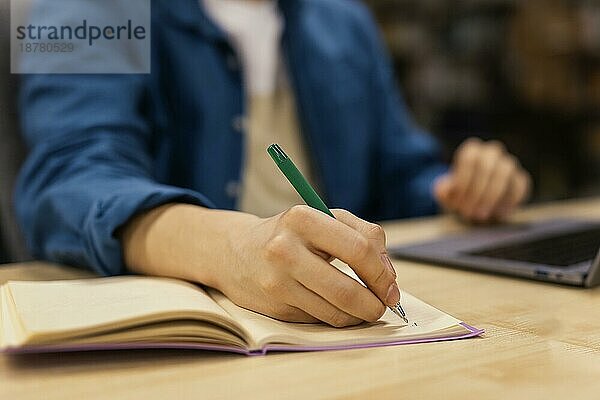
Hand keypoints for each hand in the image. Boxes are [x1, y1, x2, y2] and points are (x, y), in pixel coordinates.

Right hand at [220, 206, 396, 326]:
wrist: (236, 251)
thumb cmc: (291, 233)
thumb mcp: (324, 217)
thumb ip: (363, 234)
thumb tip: (388, 275)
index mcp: (302, 218)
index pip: (358, 249)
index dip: (382, 272)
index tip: (390, 285)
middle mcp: (285, 250)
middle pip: (347, 289)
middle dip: (375, 303)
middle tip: (383, 304)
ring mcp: (276, 281)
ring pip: (334, 311)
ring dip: (359, 315)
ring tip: (364, 308)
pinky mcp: (273, 307)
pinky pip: (319, 320)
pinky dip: (337, 318)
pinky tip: (338, 308)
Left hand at [433, 138, 531, 222]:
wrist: (476, 205)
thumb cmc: (459, 197)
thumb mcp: (446, 195)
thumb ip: (442, 191)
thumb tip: (442, 190)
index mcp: (471, 151)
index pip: (468, 160)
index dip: (463, 182)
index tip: (457, 203)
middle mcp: (491, 152)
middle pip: (486, 166)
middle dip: (476, 192)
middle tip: (468, 212)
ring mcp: (508, 164)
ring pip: (504, 173)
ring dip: (491, 196)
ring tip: (480, 215)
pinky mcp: (520, 180)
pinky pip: (519, 186)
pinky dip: (509, 201)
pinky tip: (498, 214)